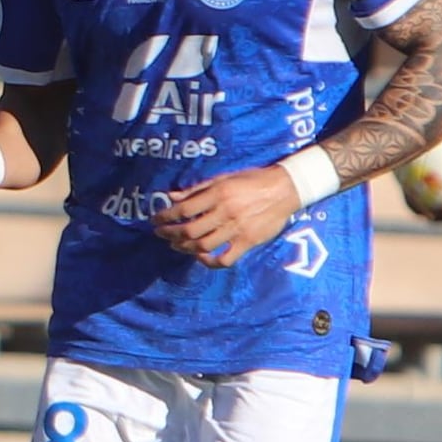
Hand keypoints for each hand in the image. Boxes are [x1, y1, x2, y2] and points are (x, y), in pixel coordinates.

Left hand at [151, 164, 297, 267]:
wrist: (285, 189)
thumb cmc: (252, 180)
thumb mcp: (223, 178)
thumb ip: (197, 189)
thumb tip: (171, 196)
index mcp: (218, 194)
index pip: (184, 209)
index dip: (165, 216)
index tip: (155, 220)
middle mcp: (225, 212)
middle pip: (190, 230)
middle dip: (170, 234)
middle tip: (161, 234)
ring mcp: (237, 229)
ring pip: (203, 246)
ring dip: (185, 248)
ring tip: (176, 245)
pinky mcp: (248, 242)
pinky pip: (225, 259)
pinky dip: (209, 262)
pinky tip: (201, 257)